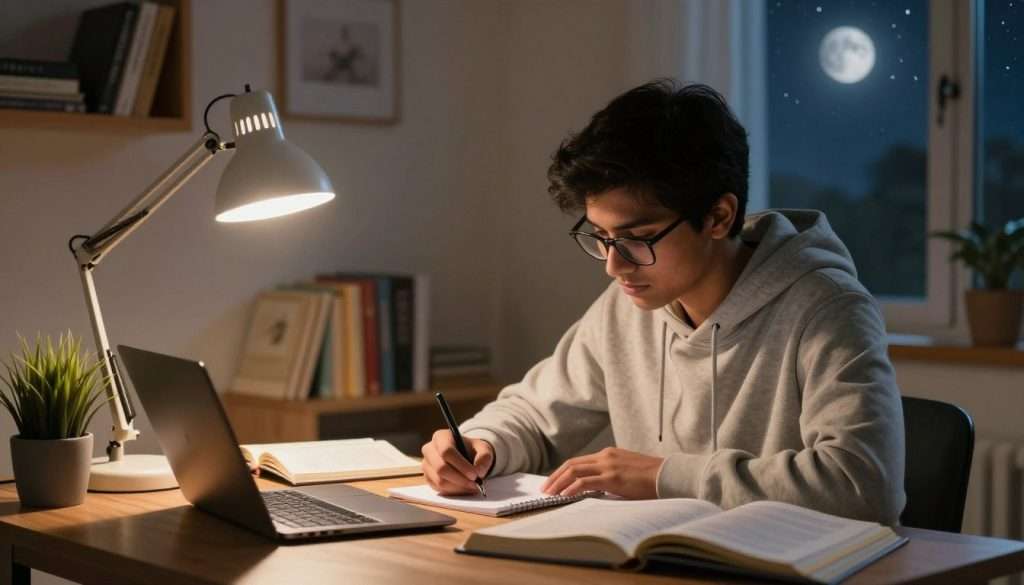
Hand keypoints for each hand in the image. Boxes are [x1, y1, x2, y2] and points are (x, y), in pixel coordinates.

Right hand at [421, 429, 494, 494]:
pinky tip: (464, 487)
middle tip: (475, 484)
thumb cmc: (471, 450)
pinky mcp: (427, 478)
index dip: (461, 465)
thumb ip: (484, 457)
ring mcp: (426, 465)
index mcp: (441, 437)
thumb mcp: (483, 449)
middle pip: (441, 468)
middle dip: (460, 479)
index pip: (446, 451)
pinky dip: (453, 491)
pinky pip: (439, 489)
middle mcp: (429, 450)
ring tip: (472, 486)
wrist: (464, 456)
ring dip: (458, 487)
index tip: (475, 475)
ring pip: (439, 481)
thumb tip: (479, 471)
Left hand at [541, 447, 662, 498]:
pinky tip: (563, 497)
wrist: (669, 475)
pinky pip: (584, 483)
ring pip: (574, 471)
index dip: (562, 472)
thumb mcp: (627, 471)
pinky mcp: (612, 478)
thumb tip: (597, 488)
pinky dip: (571, 489)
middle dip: (555, 477)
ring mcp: (608, 466)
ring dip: (558, 483)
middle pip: (571, 464)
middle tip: (544, 488)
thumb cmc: (652, 477)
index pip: (578, 461)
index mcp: (609, 454)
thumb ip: (611, 475)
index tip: (553, 482)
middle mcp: (605, 456)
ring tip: (549, 494)